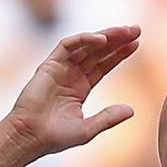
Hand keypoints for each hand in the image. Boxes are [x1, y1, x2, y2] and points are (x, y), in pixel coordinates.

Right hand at [3, 26, 139, 156]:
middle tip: (136, 29)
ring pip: (86, 45)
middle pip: (97, 51)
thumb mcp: (88, 129)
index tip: (136, 44)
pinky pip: (68, 45)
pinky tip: (101, 39)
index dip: (119, 54)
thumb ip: (108, 118)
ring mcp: (60, 68)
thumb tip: (132, 110)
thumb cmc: (55, 137)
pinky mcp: (49, 65)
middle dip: (117, 39)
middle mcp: (71, 75)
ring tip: (124, 31)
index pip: (103, 65)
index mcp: (80, 88)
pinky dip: (84, 39)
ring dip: (105, 35)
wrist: (30, 137)